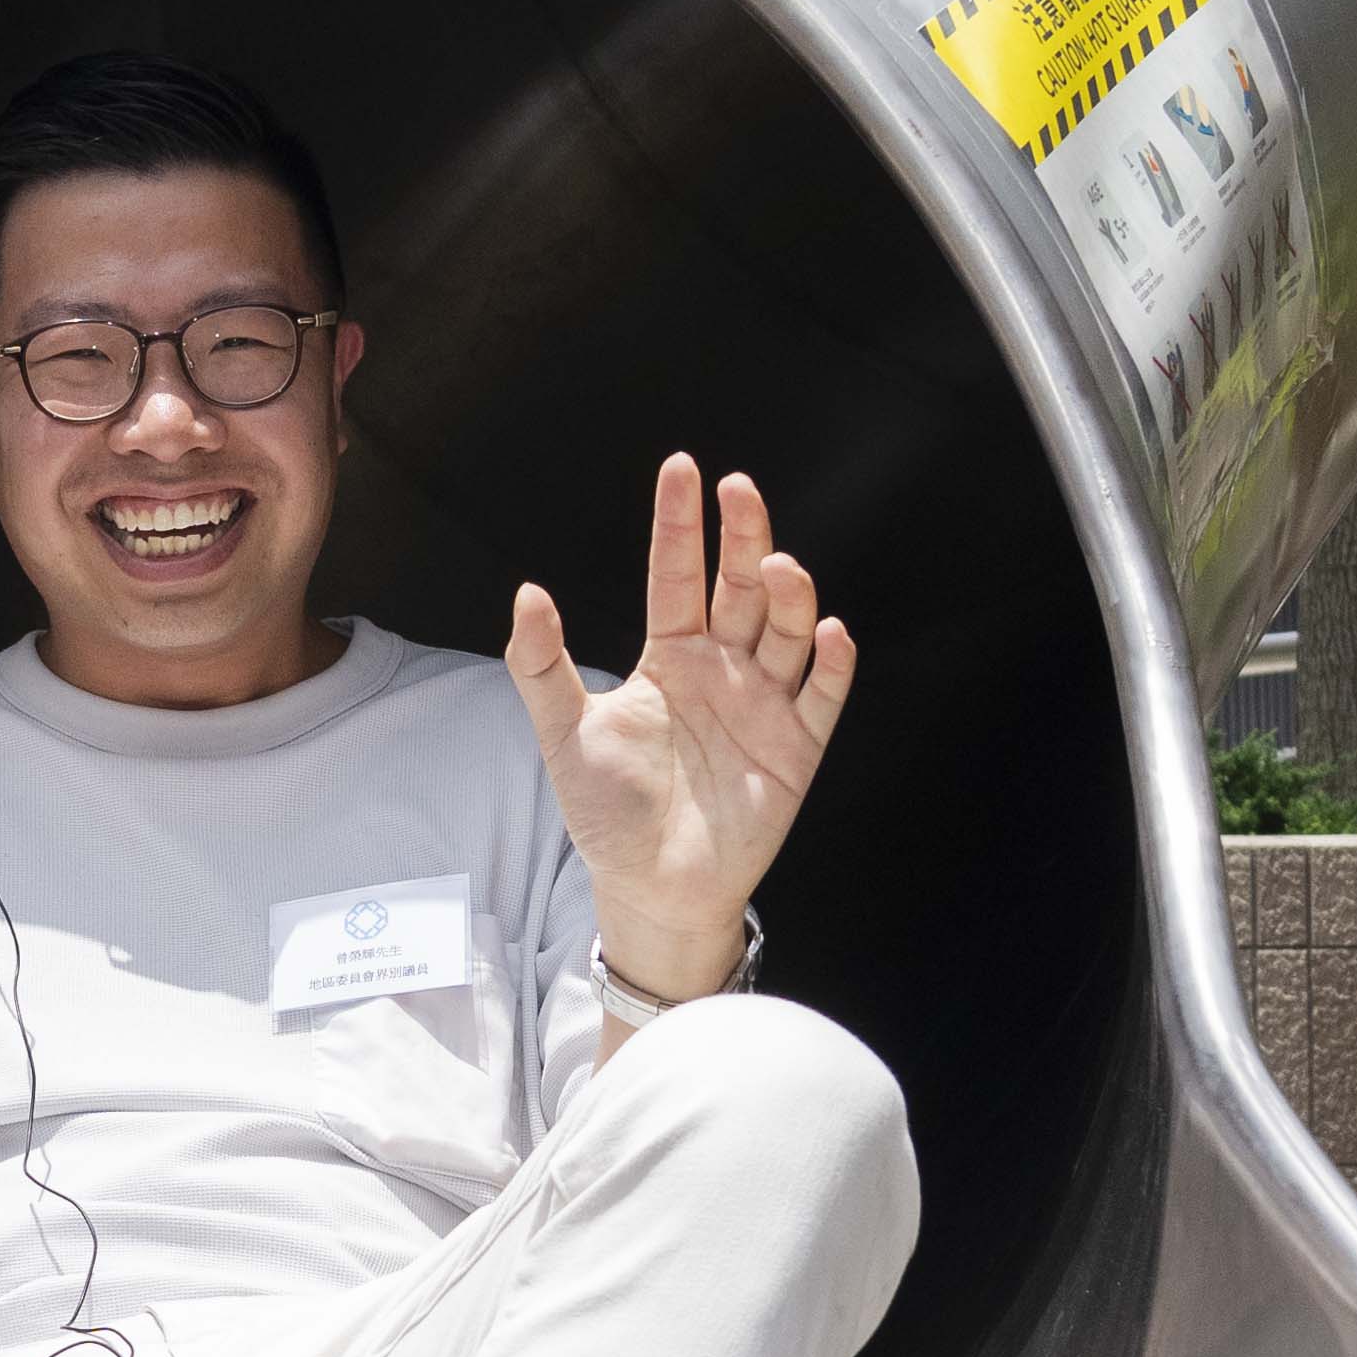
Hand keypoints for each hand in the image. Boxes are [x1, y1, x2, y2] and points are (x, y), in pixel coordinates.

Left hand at [508, 454, 854, 1004]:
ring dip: (787, 595)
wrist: (651, 887)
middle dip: (743, 537)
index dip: (679, 525)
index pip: (677, 575)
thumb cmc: (607, 812)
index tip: (682, 469)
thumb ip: (542, 665)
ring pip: (785, 631)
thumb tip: (526, 593)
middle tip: (739, 491)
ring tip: (778, 566)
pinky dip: (830, 664)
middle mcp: (723, 669)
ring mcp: (763, 705)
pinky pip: (821, 696)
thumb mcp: (563, 733)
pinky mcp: (796, 748)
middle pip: (740, 588)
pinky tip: (826, 632)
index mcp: (671, 656)